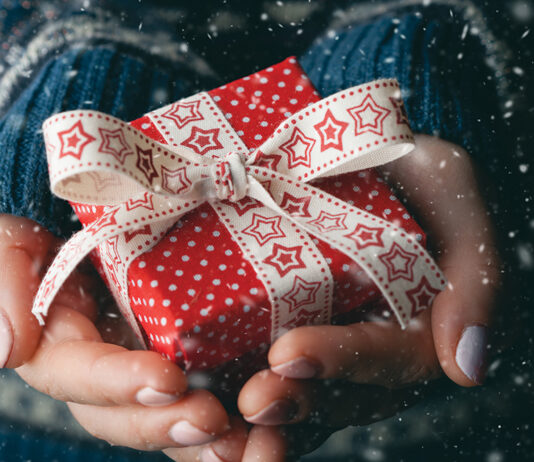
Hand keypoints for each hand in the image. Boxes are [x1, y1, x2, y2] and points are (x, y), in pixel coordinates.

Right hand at [0, 215, 286, 460]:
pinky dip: (243, 421)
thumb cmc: (47, 244)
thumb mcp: (14, 250)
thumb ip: (4, 284)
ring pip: (175, 424)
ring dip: (214, 443)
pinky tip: (274, 427)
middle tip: (213, 422)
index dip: (118, 384)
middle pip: (131, 419)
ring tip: (257, 446)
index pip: (83, 377)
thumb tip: (7, 348)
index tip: (164, 379)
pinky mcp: (190, 363)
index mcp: (64, 350)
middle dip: (169, 426)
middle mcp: (107, 375)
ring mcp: (149, 372)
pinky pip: (212, 401)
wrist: (97, 229)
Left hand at [236, 134, 500, 457]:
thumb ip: (474, 273)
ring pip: (298, 396)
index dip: (343, 360)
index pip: (388, 356)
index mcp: (415, 323)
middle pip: (336, 393)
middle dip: (293, 401)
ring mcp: (321, 337)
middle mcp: (365, 344)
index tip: (289, 353)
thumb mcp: (451, 196)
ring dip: (258, 418)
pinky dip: (229, 389)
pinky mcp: (278, 323)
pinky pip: (258, 368)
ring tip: (213, 427)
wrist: (358, 152)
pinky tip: (193, 397)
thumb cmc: (410, 170)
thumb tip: (468, 369)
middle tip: (249, 402)